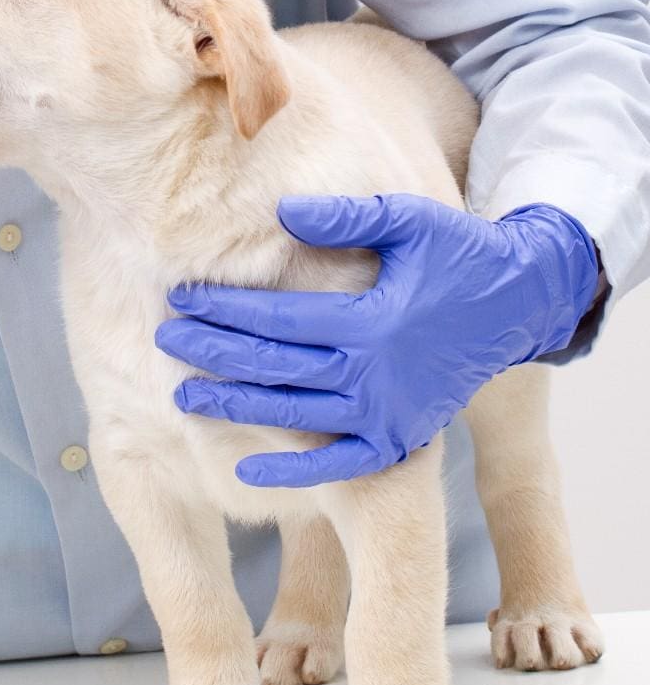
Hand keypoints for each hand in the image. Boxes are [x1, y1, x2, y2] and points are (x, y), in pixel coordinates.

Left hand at [154, 194, 597, 486]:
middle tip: (166, 341)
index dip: (225, 309)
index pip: (278, 319)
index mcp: (372, 319)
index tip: (182, 297)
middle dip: (213, 354)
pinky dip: (293, 473)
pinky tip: (245, 471)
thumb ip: (346, 217)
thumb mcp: (410, 221)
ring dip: (234, 407)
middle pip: (274, 367)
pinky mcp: (398, 438)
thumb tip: (281, 211)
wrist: (519, 305)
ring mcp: (385, 412)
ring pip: (293, 417)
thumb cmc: (457, 254)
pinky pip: (339, 465)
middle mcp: (374, 373)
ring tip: (183, 396)